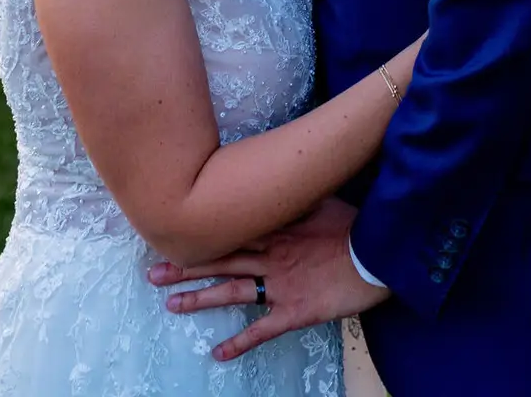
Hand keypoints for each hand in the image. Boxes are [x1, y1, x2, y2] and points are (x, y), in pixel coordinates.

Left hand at [147, 198, 384, 362]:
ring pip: (231, 292)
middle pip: (220, 261)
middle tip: (152, 274)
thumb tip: (276, 177)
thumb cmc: (354, 225)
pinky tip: (217, 353)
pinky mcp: (294, 311)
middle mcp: (270, 256)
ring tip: (171, 305)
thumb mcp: (321, 200)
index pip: (229, 230)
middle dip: (185, 267)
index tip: (171, 233)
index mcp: (275, 229)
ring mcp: (279, 285)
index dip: (200, 233)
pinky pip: (261, 330)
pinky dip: (239, 342)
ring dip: (200, 299)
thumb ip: (294, 195)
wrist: (378, 254)